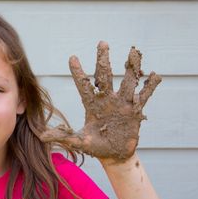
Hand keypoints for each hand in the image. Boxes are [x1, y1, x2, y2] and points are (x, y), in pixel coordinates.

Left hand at [40, 41, 160, 162]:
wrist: (114, 155)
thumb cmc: (95, 147)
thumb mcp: (79, 142)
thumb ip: (63, 136)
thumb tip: (41, 135)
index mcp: (91, 105)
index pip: (83, 85)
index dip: (78, 72)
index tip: (72, 57)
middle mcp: (106, 99)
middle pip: (105, 76)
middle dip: (103, 60)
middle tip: (102, 43)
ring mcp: (122, 103)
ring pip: (127, 81)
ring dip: (131, 67)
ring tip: (133, 52)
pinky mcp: (135, 111)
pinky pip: (144, 96)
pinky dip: (150, 86)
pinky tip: (156, 76)